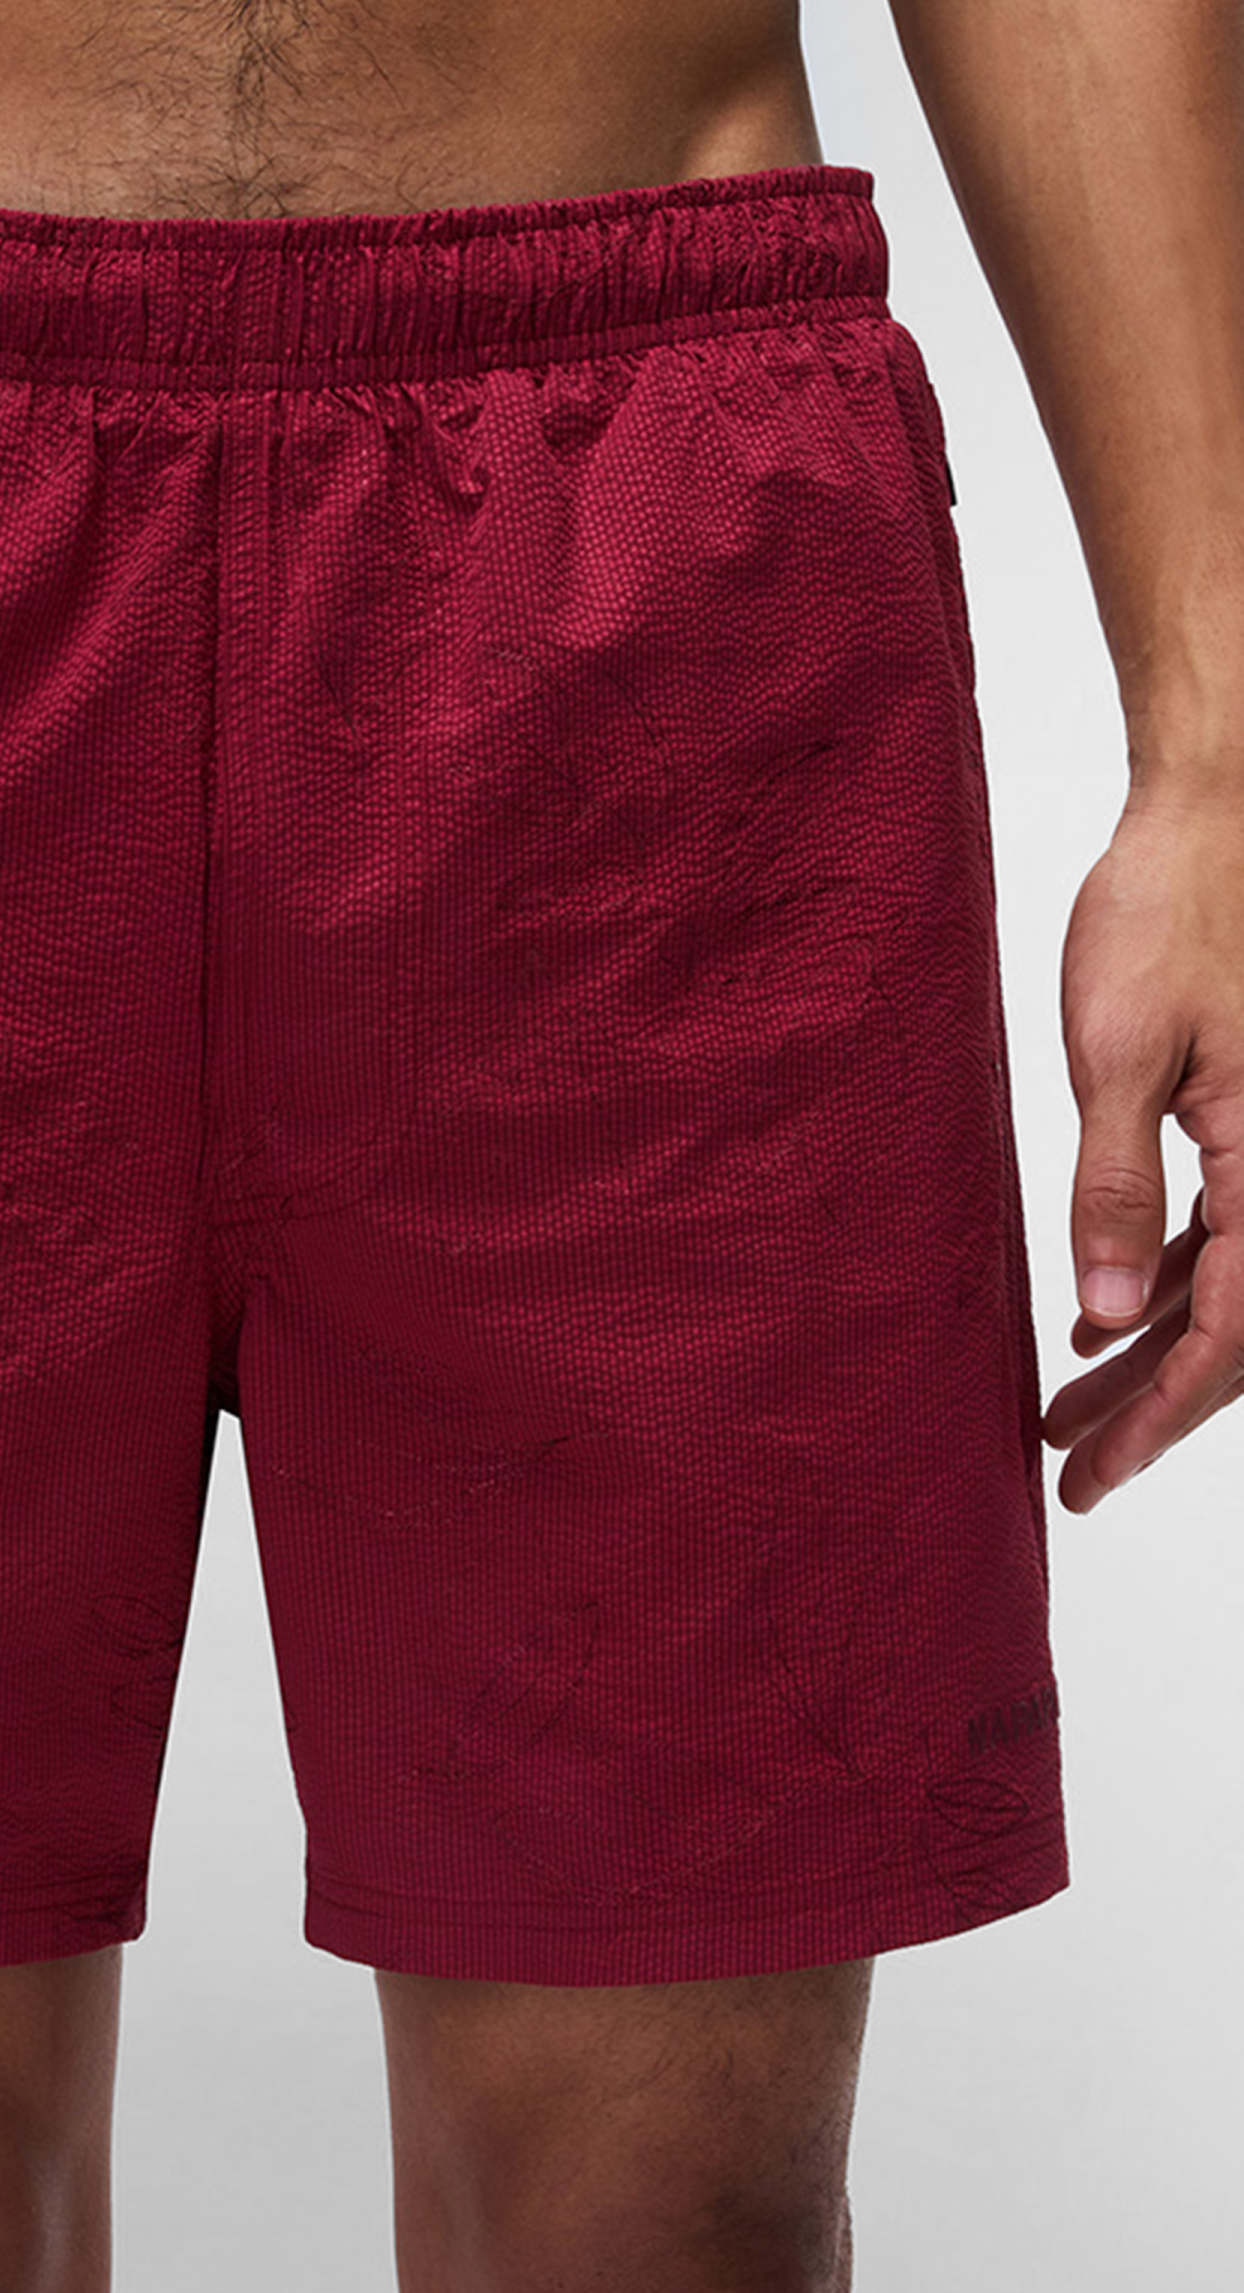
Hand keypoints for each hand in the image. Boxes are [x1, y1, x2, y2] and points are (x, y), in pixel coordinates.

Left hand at [1044, 781, 1243, 1511]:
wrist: (1207, 818)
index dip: (1162, 1417)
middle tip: (1073, 1474)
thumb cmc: (1170, 911)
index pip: (1231, 1333)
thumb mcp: (1122, 1053)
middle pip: (1234, 1329)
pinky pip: (1217, 1233)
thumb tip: (1100, 1314)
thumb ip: (1113, 1186)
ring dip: (1148, 1353)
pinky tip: (1098, 1322)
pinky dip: (1158, 1283)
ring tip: (1065, 1413)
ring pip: (1221, 1286)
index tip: (1094, 1475)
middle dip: (1153, 1409)